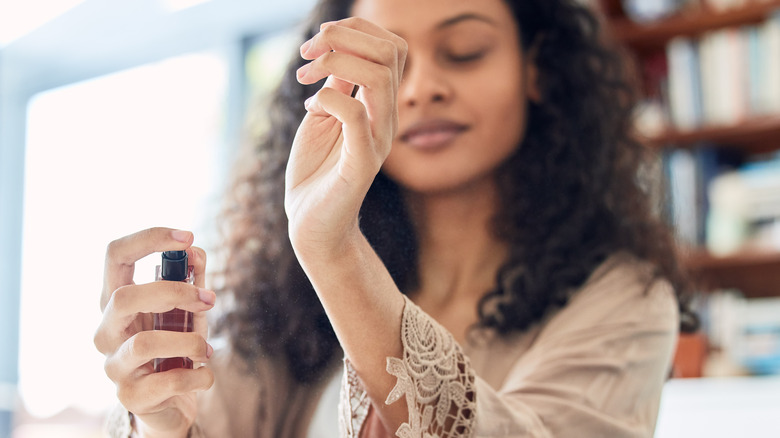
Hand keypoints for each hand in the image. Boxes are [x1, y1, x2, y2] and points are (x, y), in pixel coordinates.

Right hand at [94, 228, 215, 437]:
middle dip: (174, 292)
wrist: (170, 403)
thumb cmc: (177, 346)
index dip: (149, 238)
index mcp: (116, 300)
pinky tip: (205, 374)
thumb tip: (196, 252)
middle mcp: (107, 330)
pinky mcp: (130, 397)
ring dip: (190, 341)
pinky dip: (198, 375)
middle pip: (123, 297)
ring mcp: (113, 365)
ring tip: (207, 349)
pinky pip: (167, 381)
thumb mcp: (188, 309)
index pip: (114, 255)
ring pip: (144, 343)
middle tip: (209, 299)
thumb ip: (192, 279)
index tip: (189, 237)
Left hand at [285, 17, 406, 257]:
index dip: (356, 29)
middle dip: (345, 36)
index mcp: (379, 104)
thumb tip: (336, 50)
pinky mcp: (363, 163)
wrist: (311, 223)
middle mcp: (386, 117)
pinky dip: (328, 98)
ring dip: (335, 62)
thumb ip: (336, 85)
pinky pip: (356, 114)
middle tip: (308, 52)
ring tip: (305, 74)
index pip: (391, 47)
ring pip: (378, 76)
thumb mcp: (323, 115)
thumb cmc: (315, 170)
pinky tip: (310, 107)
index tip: (316, 42)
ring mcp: (377, 139)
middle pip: (391, 51)